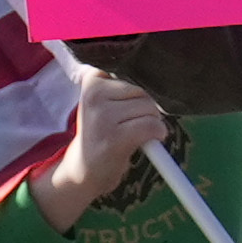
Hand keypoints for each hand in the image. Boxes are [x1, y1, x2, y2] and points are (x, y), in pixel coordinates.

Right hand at [32, 65, 174, 228]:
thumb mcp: (101, 100)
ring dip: (152, 122)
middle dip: (146, 108)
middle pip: (143, 91)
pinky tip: (147, 142)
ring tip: (133, 134)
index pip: (132, 72)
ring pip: (149, 108)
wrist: (83, 170)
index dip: (136, 93)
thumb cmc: (99, 131)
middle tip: (131, 124)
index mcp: (91, 81)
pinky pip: (151, 126)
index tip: (127, 106)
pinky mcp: (114, 138)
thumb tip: (157, 73)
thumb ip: (120, 82)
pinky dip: (157, 133)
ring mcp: (103, 117)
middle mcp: (93, 95)